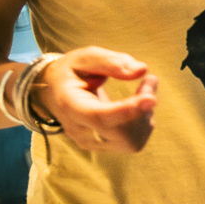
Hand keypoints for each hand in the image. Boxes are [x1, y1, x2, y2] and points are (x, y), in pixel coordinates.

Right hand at [31, 47, 157, 152]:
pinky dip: (143, 122)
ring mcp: (90, 142)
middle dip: (143, 109)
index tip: (152, 99)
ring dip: (146, 116)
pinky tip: (139, 104)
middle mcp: (78, 130)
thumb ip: (112, 62)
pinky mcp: (102, 146)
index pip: (99, 117)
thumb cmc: (71, 71)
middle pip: (121, 134)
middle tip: (149, 80)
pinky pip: (132, 141)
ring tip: (144, 90)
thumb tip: (142, 70)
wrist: (53, 92)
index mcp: (69, 105)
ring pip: (131, 142)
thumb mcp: (85, 57)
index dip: (127, 111)